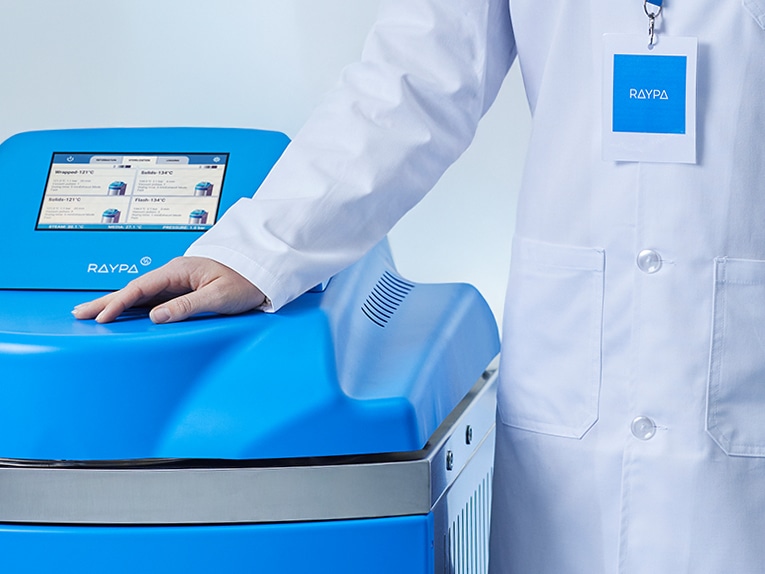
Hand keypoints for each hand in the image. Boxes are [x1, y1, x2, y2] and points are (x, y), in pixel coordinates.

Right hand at [72, 256, 265, 323]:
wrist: (263, 271)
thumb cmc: (245, 281)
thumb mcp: (218, 297)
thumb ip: (187, 306)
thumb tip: (156, 316)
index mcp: (180, 270)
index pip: (141, 287)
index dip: (119, 302)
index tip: (102, 317)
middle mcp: (175, 273)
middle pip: (134, 288)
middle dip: (106, 300)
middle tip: (79, 313)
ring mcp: (178, 280)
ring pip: (141, 292)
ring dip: (116, 302)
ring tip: (92, 313)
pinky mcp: (184, 288)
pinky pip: (153, 296)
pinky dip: (134, 304)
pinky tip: (123, 311)